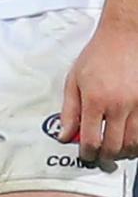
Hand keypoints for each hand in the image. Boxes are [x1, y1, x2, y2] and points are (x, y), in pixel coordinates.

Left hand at [59, 20, 137, 161]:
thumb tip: (65, 134)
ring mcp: (136, 106)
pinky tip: (128, 139)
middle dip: (104, 158)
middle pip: (113, 147)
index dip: (86, 154)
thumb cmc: (98, 55)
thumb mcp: (74, 78)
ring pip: (132, 144)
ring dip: (122, 153)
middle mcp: (117, 105)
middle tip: (99, 158)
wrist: (123, 37)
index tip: (85, 155)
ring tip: (113, 151)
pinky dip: (136, 142)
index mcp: (95, 99)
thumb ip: (69, 110)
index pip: (91, 140)